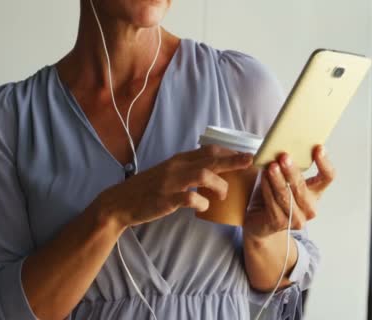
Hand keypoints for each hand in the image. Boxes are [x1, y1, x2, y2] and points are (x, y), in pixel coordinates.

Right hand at [91, 145, 253, 227]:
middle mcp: (176, 167)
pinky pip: (189, 198)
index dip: (228, 151)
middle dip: (233, 160)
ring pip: (203, 175)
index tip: (243, 155)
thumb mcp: (167, 173)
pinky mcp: (165, 199)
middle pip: (210, 159)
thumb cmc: (147, 189)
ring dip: (219, 185)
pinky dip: (200, 202)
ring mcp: (171, 183)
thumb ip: (186, 169)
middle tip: (250, 162)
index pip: (208, 150)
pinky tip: (203, 207)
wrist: (121, 202)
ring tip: (223, 195)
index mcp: (178, 160)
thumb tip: (210, 171)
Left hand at [243, 145, 334, 238]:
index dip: (324, 163)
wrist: (259, 222)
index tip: (318, 148)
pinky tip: (263, 178)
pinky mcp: (280, 223)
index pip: (327, 177)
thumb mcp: (283, 178)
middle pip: (303, 187)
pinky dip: (267, 189)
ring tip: (271, 166)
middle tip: (284, 157)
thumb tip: (279, 145)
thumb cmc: (272, 196)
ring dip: (278, 180)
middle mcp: (309, 207)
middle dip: (292, 171)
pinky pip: (273, 203)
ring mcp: (297, 218)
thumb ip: (286, 165)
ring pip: (287, 196)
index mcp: (315, 193)